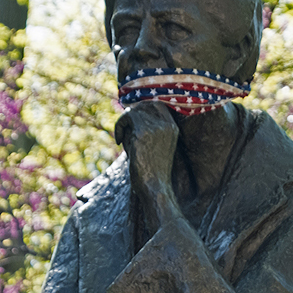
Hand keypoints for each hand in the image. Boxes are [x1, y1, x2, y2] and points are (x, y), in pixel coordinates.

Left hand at [115, 101, 179, 234]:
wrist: (154, 188)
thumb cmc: (152, 172)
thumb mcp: (153, 147)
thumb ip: (145, 129)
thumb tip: (129, 114)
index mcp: (173, 128)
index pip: (157, 104)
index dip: (142, 108)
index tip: (132, 121)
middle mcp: (166, 124)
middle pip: (144, 104)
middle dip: (131, 114)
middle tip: (123, 130)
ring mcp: (155, 127)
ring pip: (133, 110)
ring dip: (123, 122)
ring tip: (122, 139)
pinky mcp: (142, 132)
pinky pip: (126, 117)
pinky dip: (119, 126)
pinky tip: (119, 142)